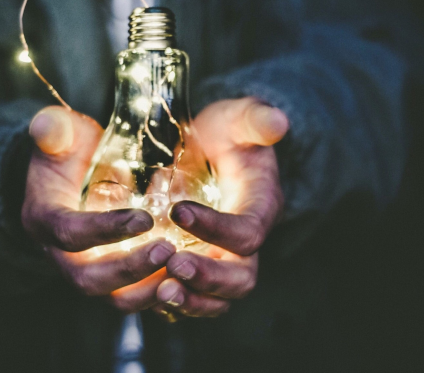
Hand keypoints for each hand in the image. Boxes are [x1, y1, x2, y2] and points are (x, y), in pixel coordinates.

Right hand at [22, 106, 175, 301]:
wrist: (71, 176)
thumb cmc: (68, 151)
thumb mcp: (61, 134)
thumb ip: (54, 129)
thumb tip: (46, 125)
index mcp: (44, 219)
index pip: (69, 233)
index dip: (105, 230)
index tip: (145, 219)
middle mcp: (60, 254)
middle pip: (89, 279)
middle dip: (129, 269)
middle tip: (168, 250)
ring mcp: (86, 269)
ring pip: (113, 297)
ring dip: (147, 289)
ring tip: (183, 269)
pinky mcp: (110, 277)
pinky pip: (133, 296)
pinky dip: (159, 293)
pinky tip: (188, 278)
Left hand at [153, 97, 288, 320]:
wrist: (212, 150)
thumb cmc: (226, 134)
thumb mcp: (238, 119)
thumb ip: (255, 119)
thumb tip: (277, 121)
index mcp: (260, 208)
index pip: (247, 232)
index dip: (217, 228)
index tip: (178, 211)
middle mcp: (245, 243)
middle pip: (240, 278)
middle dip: (208, 278)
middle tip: (173, 266)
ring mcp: (222, 259)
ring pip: (217, 298)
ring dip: (191, 300)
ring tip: (160, 291)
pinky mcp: (199, 266)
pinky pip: (192, 297)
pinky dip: (173, 304)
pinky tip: (146, 293)